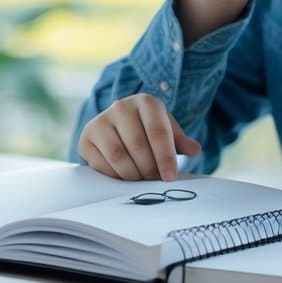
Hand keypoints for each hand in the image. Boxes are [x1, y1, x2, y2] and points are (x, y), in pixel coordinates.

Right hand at [77, 94, 201, 181]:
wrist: (117, 127)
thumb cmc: (148, 130)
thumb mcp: (167, 131)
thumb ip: (181, 141)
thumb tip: (194, 150)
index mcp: (146, 102)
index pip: (158, 131)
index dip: (165, 157)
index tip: (170, 177)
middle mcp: (121, 106)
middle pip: (138, 145)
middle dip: (149, 169)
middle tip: (155, 180)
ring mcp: (101, 120)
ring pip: (119, 156)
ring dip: (133, 174)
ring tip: (140, 178)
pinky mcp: (86, 137)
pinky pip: (102, 164)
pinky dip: (115, 175)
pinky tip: (123, 175)